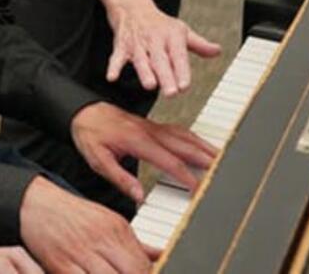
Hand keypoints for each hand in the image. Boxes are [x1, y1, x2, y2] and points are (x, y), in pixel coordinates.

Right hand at [18, 176, 150, 273]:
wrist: (34, 203)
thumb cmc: (72, 215)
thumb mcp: (108, 222)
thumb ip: (135, 243)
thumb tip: (160, 255)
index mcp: (117, 228)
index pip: (144, 264)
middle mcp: (101, 239)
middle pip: (133, 272)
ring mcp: (80, 252)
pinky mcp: (60, 264)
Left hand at [71, 102, 217, 201]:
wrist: (84, 111)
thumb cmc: (90, 135)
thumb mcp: (98, 160)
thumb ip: (119, 178)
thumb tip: (139, 196)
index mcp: (138, 140)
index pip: (169, 161)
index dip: (186, 176)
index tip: (199, 189)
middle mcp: (150, 132)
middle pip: (185, 146)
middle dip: (206, 159)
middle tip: (224, 171)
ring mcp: (153, 127)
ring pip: (185, 136)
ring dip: (204, 147)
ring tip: (222, 159)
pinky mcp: (153, 126)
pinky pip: (179, 131)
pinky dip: (194, 139)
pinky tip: (202, 147)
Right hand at [104, 0, 220, 96]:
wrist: (132, 7)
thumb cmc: (159, 23)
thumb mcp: (182, 31)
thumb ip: (199, 44)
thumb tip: (217, 51)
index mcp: (172, 37)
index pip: (178, 55)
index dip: (182, 70)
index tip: (185, 85)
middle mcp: (155, 40)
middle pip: (160, 60)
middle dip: (166, 76)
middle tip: (171, 92)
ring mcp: (137, 44)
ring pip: (141, 60)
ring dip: (144, 72)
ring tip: (150, 85)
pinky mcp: (122, 46)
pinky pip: (117, 57)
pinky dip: (114, 67)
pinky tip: (112, 77)